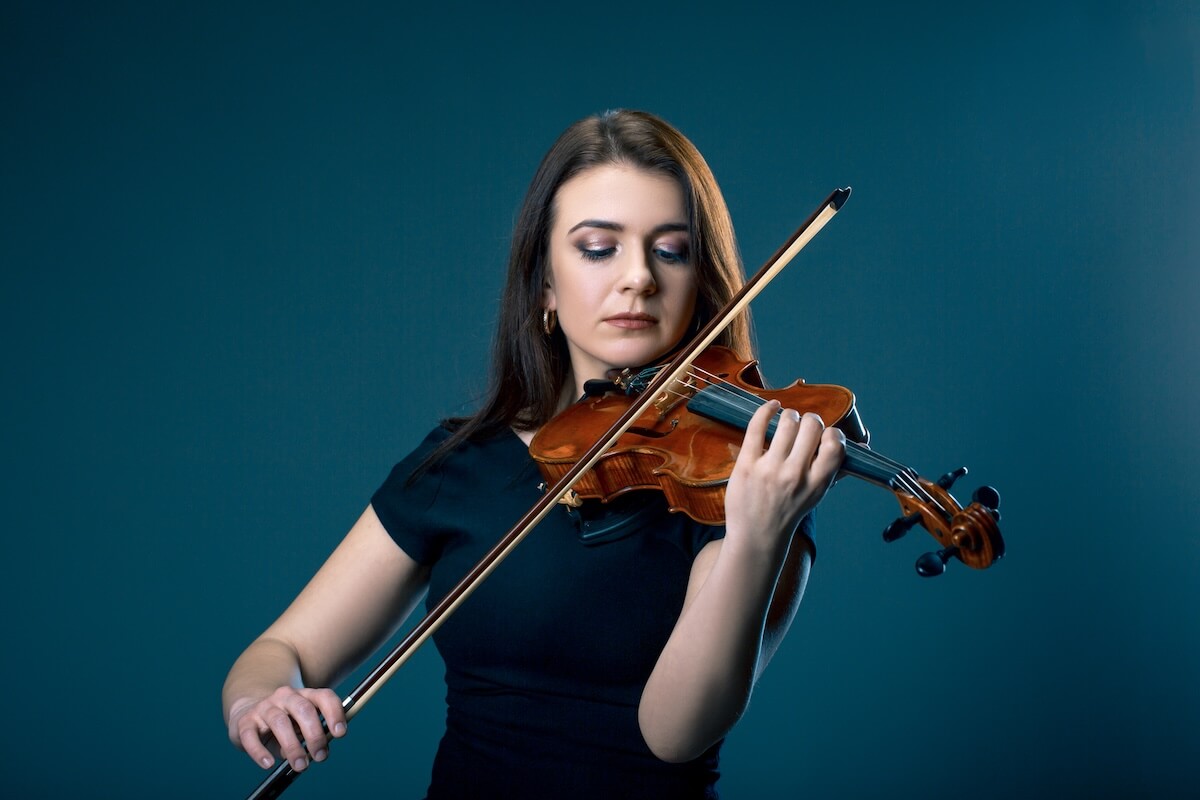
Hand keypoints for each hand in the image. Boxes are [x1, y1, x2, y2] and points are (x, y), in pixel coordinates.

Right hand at [227, 686, 346, 771]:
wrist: (247, 711)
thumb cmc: (284, 722)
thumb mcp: (300, 725)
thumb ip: (311, 735)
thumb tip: (319, 751)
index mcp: (305, 695)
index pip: (324, 697)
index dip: (334, 713)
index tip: (340, 733)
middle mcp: (286, 696)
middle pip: (303, 709)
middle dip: (315, 734)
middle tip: (321, 756)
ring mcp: (264, 707)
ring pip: (279, 722)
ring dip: (292, 746)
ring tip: (301, 765)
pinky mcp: (245, 722)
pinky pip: (251, 736)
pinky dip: (260, 751)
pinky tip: (268, 764)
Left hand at [723, 400, 844, 548]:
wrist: (757, 536)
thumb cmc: (789, 511)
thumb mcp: (817, 494)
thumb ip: (836, 469)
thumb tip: (863, 446)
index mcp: (817, 484)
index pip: (835, 445)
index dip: (832, 433)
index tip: (825, 436)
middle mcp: (795, 476)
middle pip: (812, 427)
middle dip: (811, 420)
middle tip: (805, 426)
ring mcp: (769, 470)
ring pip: (787, 422)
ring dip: (790, 416)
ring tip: (788, 422)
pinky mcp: (747, 465)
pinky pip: (757, 427)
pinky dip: (766, 410)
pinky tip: (772, 407)